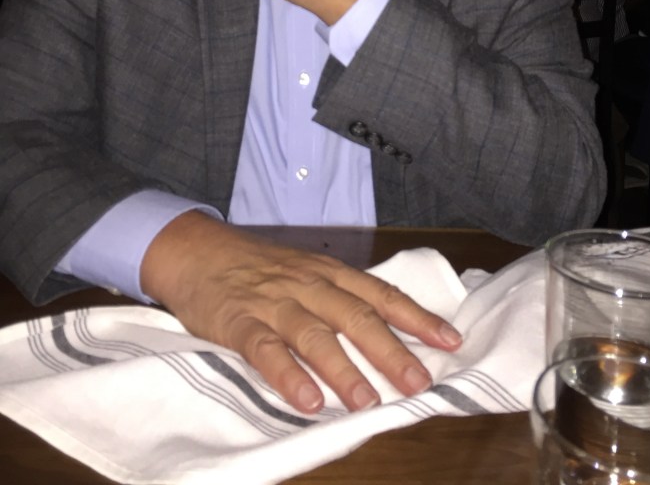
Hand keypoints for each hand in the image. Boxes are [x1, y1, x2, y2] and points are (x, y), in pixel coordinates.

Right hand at [141, 212, 461, 413]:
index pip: (380, 294)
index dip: (416, 317)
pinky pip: (264, 349)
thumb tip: (387, 335)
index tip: (450, 340)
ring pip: (313, 333)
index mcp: (328, 273)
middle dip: (390, 349)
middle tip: (419, 381)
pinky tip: (307, 399)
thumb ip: (339, 299)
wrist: (197, 250)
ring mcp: (272, 302)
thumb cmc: (258, 268)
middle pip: (355, 316)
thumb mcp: (305, 273)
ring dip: (343, 368)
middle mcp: (307, 285)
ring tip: (367, 401)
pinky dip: (287, 374)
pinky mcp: (237, 321)